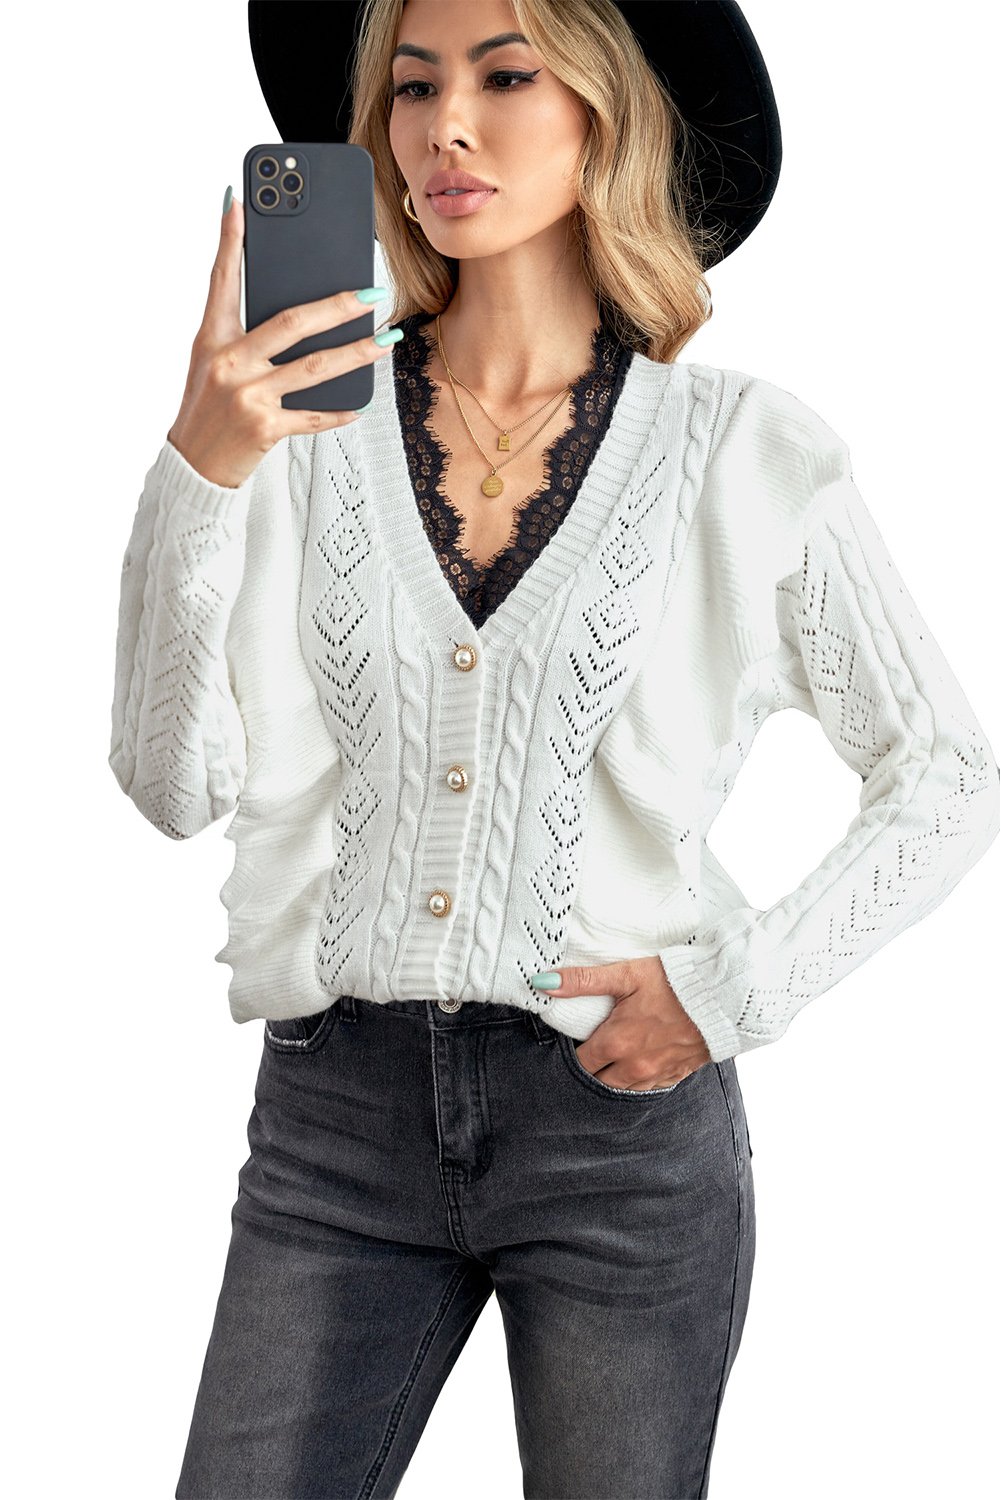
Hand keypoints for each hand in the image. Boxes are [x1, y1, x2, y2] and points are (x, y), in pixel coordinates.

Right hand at [167, 193, 393, 488]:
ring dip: (357, 353)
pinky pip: (312, 416)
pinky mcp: (264, 429)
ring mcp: (247, 396)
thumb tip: (285, 306)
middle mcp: (229, 362)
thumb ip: (240, 333)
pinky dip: (338, 412)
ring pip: (313, 367)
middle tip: (371, 294)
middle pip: (291, 323)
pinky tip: (360, 405)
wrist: (193, 466)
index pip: (222, 280)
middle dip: (337, 306)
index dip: (230, 240)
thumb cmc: (208, 409)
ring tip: (386, 340)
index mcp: (212, 339)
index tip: (240, 202)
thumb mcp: (211, 363)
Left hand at [536, 956, 711, 1090]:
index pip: (579, 1063)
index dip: (571, 1055)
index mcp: (616, 1044)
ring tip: (610, 1061)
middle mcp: (633, 1067)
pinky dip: (639, 1081)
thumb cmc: (674, 982)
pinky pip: (650, 1088)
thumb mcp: (626, 975)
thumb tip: (542, 982)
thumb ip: (583, 981)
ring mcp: (657, 1074)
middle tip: (588, 1053)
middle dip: (590, 1071)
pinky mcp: (677, 1075)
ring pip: (623, 1089)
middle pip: (598, 1082)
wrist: (724, 996)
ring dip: (613, 1078)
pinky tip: (638, 1066)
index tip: (569, 1044)